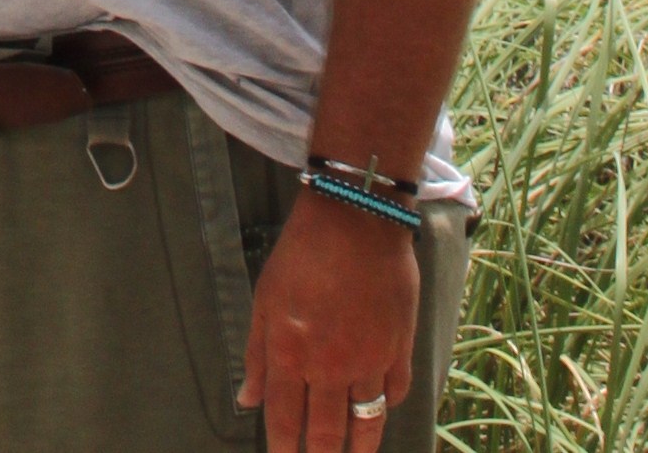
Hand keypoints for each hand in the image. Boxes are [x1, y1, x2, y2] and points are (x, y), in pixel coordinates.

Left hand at [239, 185, 416, 451]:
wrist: (355, 217)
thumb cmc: (301, 253)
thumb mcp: (265, 298)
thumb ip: (256, 354)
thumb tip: (247, 400)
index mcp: (291, 353)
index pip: (285, 421)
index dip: (283, 449)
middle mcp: (330, 366)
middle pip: (327, 433)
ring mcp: (370, 360)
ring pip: (367, 423)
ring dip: (360, 446)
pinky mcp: (400, 347)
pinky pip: (395, 393)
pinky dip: (386, 405)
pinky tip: (379, 407)